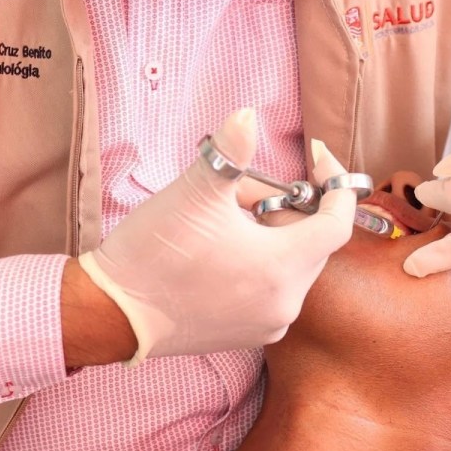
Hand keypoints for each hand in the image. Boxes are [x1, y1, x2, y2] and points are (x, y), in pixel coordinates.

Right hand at [79, 109, 356, 364]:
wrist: (112, 312)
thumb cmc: (153, 253)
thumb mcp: (194, 192)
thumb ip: (230, 150)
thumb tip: (248, 116)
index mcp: (281, 268)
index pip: (338, 223)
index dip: (334, 183)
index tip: (315, 156)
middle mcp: (284, 303)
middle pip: (311, 241)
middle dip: (285, 207)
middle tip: (242, 189)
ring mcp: (267, 324)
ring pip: (291, 264)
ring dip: (270, 235)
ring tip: (224, 219)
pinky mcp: (248, 335)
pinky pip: (272, 288)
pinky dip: (260, 263)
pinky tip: (221, 251)